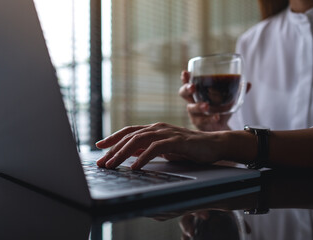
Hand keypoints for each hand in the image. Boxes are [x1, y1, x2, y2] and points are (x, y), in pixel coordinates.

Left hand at [96, 122, 221, 168]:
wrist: (213, 145)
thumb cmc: (189, 148)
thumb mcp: (165, 149)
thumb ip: (148, 149)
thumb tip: (130, 155)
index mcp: (154, 129)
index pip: (128, 131)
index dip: (113, 138)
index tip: (99, 146)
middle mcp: (157, 128)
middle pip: (129, 136)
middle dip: (113, 149)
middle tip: (101, 162)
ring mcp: (166, 132)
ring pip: (138, 140)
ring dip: (123, 153)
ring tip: (112, 165)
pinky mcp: (176, 140)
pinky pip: (155, 148)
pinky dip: (143, 157)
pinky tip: (135, 167)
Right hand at [179, 71, 250, 130]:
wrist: (221, 128)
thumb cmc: (220, 109)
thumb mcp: (228, 99)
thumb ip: (237, 91)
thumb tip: (248, 83)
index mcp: (197, 92)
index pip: (188, 82)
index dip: (185, 78)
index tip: (186, 73)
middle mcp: (192, 101)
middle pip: (183, 93)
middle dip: (187, 89)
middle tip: (193, 87)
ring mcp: (194, 113)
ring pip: (191, 108)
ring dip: (198, 106)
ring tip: (206, 106)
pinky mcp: (199, 123)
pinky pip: (202, 120)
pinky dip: (209, 118)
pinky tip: (216, 117)